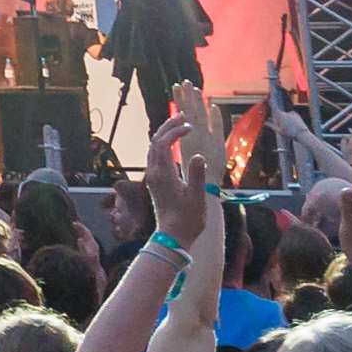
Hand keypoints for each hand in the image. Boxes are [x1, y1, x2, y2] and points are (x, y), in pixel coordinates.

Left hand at [145, 107, 211, 253]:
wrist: (173, 237)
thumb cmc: (187, 220)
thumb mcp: (196, 198)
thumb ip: (196, 175)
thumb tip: (197, 155)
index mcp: (162, 175)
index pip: (162, 144)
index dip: (174, 131)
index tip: (190, 127)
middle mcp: (154, 173)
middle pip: (154, 141)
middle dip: (167, 126)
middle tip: (182, 115)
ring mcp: (153, 177)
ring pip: (153, 148)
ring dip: (164, 134)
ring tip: (180, 124)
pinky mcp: (155, 182)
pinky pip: (155, 156)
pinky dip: (164, 144)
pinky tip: (175, 143)